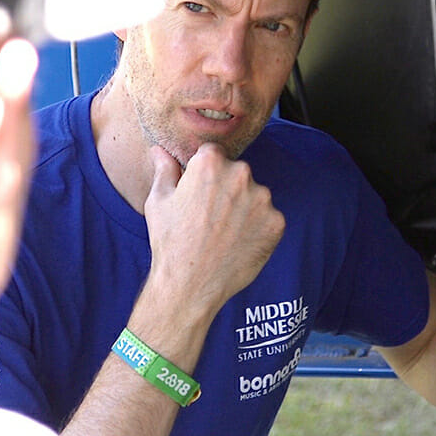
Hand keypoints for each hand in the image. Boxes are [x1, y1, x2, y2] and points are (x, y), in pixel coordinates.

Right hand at [142, 143, 285, 315]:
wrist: (190, 285)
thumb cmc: (170, 241)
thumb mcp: (159, 201)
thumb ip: (165, 170)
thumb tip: (159, 151)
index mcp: (211, 162)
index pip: (214, 155)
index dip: (205, 175)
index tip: (199, 196)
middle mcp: (241, 174)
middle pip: (237, 173)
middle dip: (227, 189)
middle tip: (210, 218)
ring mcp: (263, 199)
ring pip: (255, 196)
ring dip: (245, 209)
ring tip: (224, 234)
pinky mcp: (277, 222)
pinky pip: (268, 219)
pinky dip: (257, 229)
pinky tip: (238, 244)